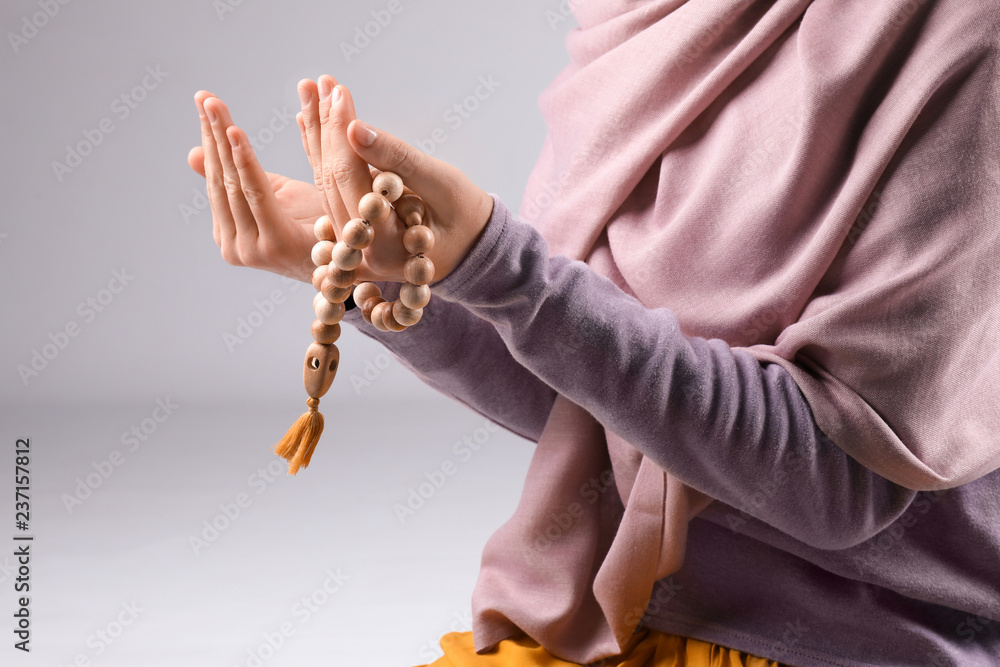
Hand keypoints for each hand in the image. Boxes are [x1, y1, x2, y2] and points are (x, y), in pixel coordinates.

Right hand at [188, 90, 323, 282]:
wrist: (360, 249)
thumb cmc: (319, 223)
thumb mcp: (274, 194)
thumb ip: (240, 175)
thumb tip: (193, 153)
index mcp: (230, 234)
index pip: (216, 178)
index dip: (210, 138)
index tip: (203, 101)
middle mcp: (235, 247)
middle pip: (221, 178)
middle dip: (213, 134)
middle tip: (204, 97)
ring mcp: (253, 249)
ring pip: (234, 182)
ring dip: (223, 140)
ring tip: (215, 106)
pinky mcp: (276, 244)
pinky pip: (257, 192)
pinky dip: (245, 162)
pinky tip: (236, 133)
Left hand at [297, 75, 493, 284]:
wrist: (476, 249)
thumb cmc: (468, 217)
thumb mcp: (443, 184)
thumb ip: (398, 159)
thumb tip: (355, 128)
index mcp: (385, 245)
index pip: (349, 178)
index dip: (340, 132)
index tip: (339, 90)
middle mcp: (361, 250)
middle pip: (330, 180)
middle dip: (324, 127)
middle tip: (317, 82)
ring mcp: (354, 245)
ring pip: (325, 183)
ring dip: (318, 135)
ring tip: (311, 91)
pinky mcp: (355, 231)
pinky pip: (332, 189)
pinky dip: (323, 154)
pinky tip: (309, 122)